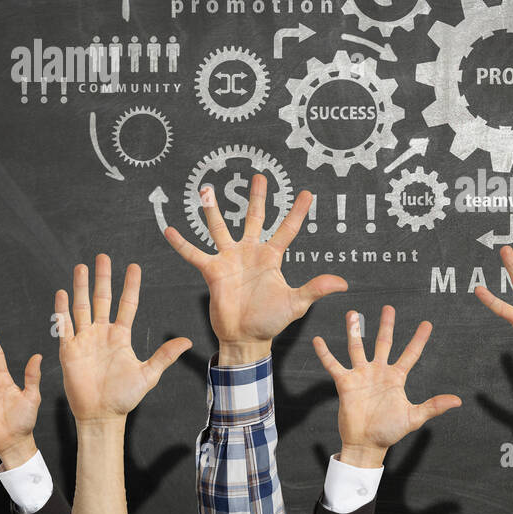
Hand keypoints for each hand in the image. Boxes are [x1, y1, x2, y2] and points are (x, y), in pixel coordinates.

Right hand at [55, 255, 191, 423]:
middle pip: (101, 299)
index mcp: (121, 337)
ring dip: (81, 287)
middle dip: (102, 278)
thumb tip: (187, 341)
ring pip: (82, 307)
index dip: (130, 286)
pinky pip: (64, 327)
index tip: (134, 266)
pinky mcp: (68, 351)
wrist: (102, 415)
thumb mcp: (148, 374)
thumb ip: (164, 355)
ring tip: (81, 267)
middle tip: (103, 257)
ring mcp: (84, 340)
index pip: (126, 304)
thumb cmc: (125, 397)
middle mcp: (102, 334)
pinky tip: (62, 293)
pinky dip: (62, 310)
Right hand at [164, 174, 346, 364]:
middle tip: (260, 175)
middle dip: (257, 197)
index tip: (308, 193)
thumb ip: (316, 289)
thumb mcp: (296, 304)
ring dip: (212, 209)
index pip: (287, 230)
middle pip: (254, 218)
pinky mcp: (212, 271)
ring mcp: (229, 259)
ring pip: (219, 228)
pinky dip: (181, 244)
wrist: (246, 338)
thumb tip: (343, 283)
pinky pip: (194, 254)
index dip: (297, 212)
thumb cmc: (271, 321)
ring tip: (206, 188)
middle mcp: (250, 253)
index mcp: (271, 258)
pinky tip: (169, 230)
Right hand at [312, 306, 460, 467]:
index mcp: (396, 378)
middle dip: (387, 325)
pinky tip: (318, 340)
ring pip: (357, 347)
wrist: (366, 445)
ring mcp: (361, 375)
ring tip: (352, 313)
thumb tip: (458, 401)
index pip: (410, 354)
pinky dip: (325, 353)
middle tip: (389, 307)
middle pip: (384, 342)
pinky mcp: (345, 383)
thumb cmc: (389, 432)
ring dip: (354, 330)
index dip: (419, 339)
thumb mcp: (414, 418)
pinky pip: (333, 364)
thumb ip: (433, 406)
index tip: (427, 323)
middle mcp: (379, 372)